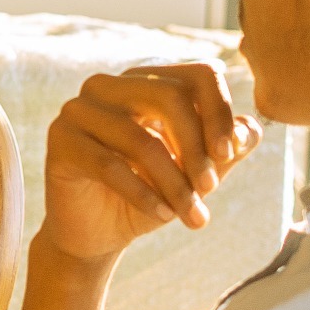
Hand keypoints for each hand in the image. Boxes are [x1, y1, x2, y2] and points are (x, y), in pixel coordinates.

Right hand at [40, 62, 260, 266]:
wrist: (97, 234)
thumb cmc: (149, 196)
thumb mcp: (196, 175)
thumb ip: (225, 150)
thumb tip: (250, 130)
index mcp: (145, 81)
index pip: (196, 75)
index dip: (220, 112)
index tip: (230, 154)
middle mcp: (109, 85)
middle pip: (169, 97)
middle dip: (197, 148)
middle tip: (211, 190)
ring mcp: (79, 110)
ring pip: (141, 139)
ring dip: (174, 183)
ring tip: (192, 216)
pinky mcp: (59, 141)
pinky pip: (110, 165)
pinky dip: (143, 194)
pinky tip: (162, 215)